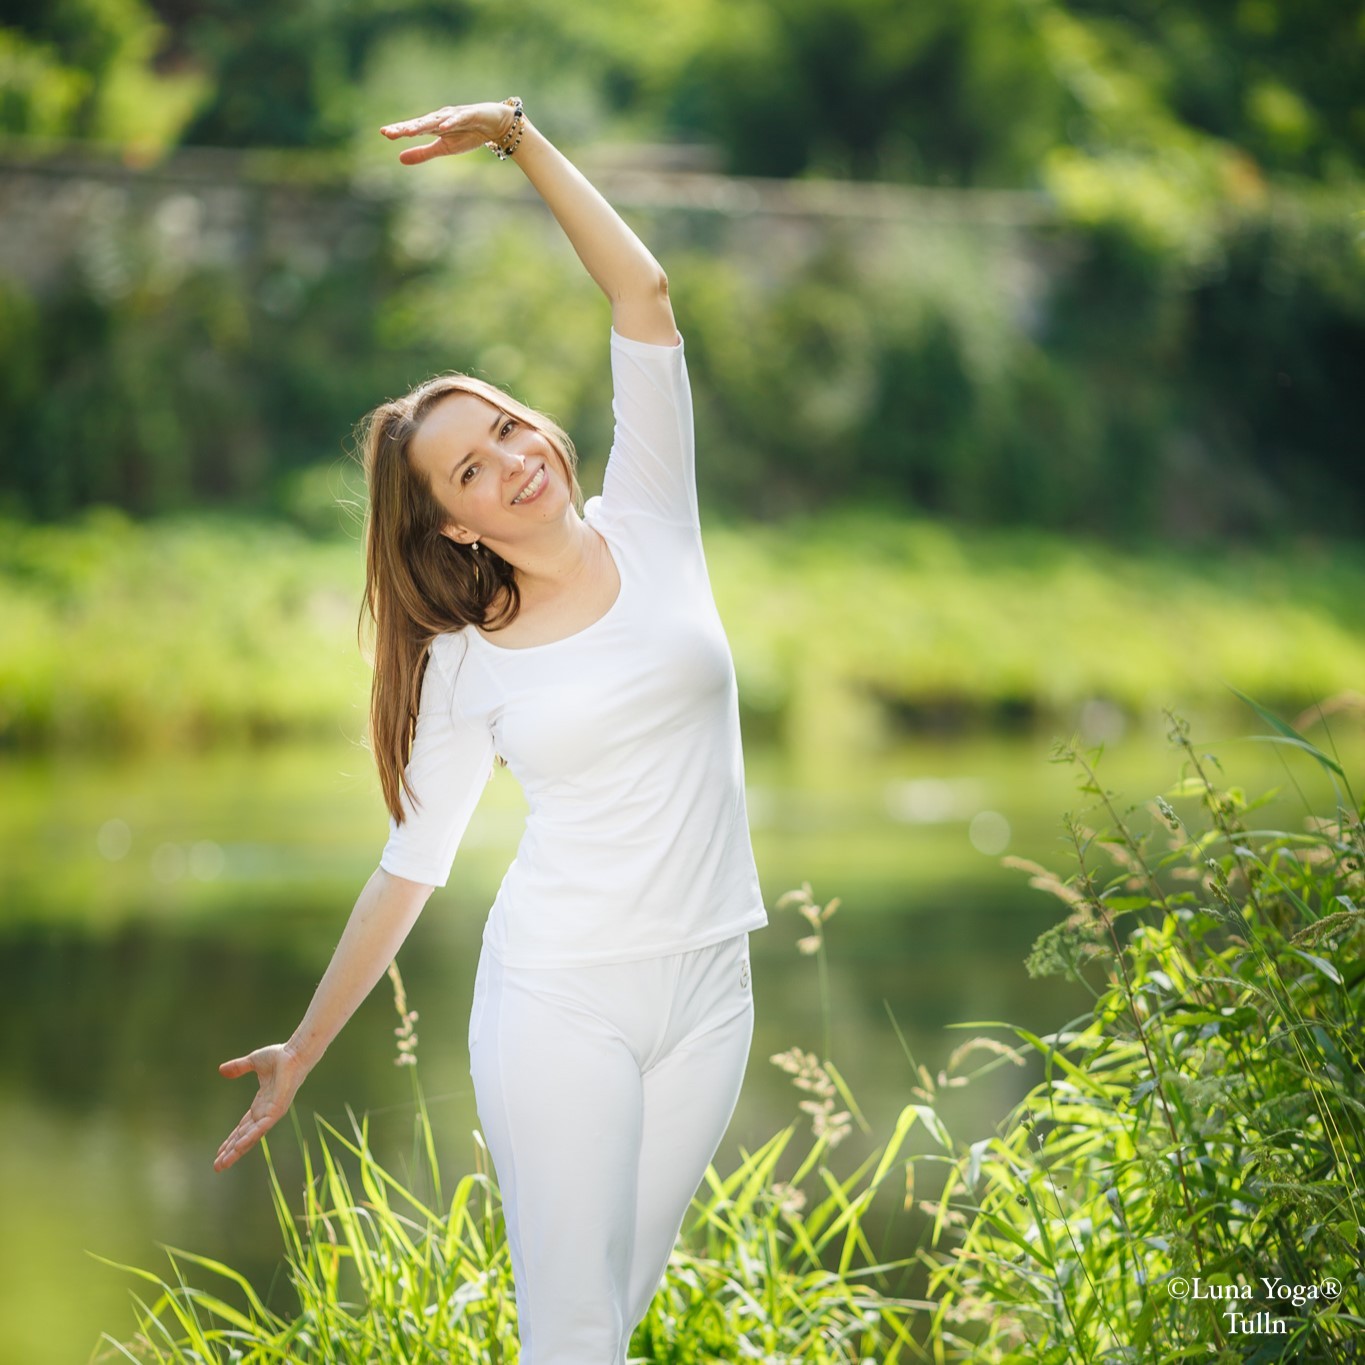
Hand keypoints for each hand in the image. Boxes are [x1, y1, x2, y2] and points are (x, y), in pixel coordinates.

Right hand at [214, 1043, 307, 1171]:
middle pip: (244, 1137)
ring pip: (251, 1137)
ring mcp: (271, 1113)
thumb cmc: (280, 1057)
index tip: (219, 1152)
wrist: (294, 1053)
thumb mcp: (253, 1062)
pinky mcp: (277, 1110)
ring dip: (237, 1151)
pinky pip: (261, 1128)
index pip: (242, 1128)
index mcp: (260, 1104)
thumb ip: (238, 1068)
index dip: (231, 1140)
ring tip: (223, 1164)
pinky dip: (250, 1138)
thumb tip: (221, 1070)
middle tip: (217, 1167)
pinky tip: (238, 1148)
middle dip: (231, 1152)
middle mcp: (265, 1112)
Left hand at [380, 102, 518, 165]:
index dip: (399, 130)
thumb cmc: (467, 135)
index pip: (413, 128)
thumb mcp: (444, 148)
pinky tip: (442, 128)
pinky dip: (450, 123)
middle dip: (406, 128)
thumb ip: (423, 153)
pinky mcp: (469, 115)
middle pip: (420, 123)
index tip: (384, 133)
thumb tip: (399, 159)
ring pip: (435, 121)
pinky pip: (458, 119)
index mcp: (433, 126)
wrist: (494, 124)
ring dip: (422, 125)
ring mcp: (454, 115)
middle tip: (390, 133)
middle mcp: (440, 118)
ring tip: (409, 132)